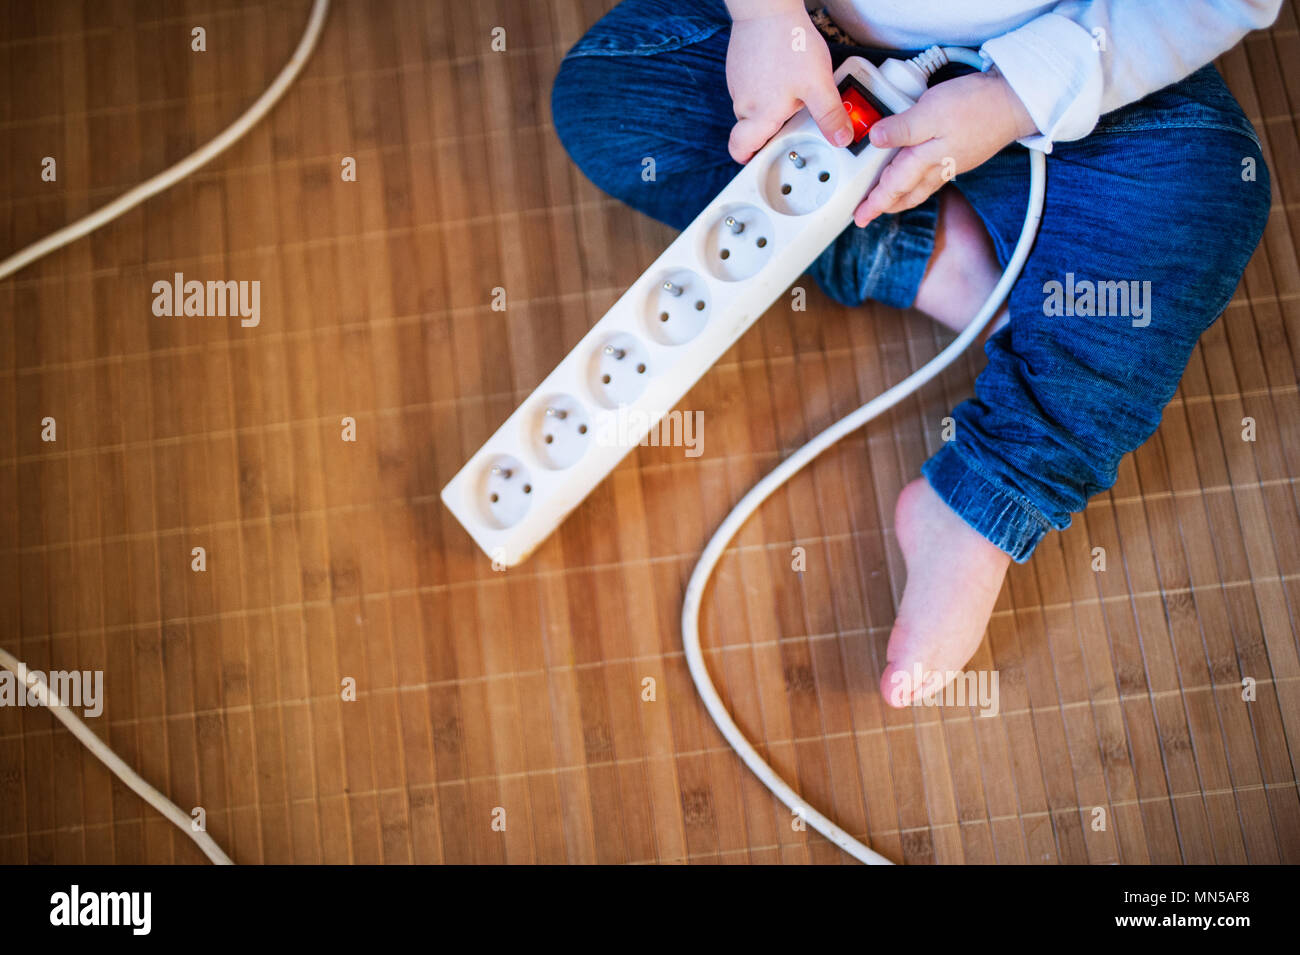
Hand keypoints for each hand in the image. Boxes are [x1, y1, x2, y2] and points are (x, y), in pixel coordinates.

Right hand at [724, 2, 853, 163]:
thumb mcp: (818, 84)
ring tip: (792, 89)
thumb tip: (842, 138)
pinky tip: (782, 71)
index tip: (760, 160)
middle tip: (793, 119)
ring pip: (752, 106)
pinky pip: (751, 86)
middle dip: (771, 128)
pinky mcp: (738, 67)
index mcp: (760, 115)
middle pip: (751, 129)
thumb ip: (830, 115)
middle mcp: (743, 102)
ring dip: (769, 105)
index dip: (749, 158)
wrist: (768, 8)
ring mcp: (737, 84)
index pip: (740, 149)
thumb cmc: (789, 43)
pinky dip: (765, 85)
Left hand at [853, 67, 1036, 226]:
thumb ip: (902, 128)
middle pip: (906, 194)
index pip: (893, 186)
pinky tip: (916, 175)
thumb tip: (875, 139)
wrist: (1015, 102)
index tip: (859, 217)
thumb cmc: (976, 105)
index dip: (874, 202)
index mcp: (926, 160)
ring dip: (901, 196)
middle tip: (867, 215)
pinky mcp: (961, 153)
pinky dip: (918, 181)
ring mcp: (951, 162)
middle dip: (885, 205)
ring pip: (920, 187)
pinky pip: (933, 176)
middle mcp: (938, 167)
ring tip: (886, 201)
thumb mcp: (931, 111)